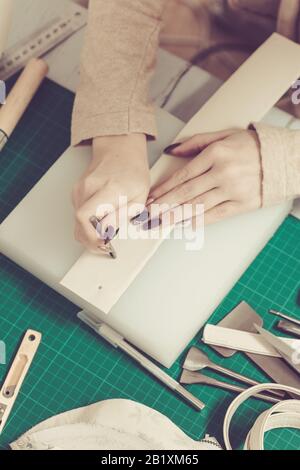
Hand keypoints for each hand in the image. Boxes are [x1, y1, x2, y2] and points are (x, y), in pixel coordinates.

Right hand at [72, 133, 149, 250]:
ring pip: (77, 221)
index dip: (91, 236)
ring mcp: (79, 189)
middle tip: (105, 244)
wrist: (119, 150)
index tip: (103, 244)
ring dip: (89, 232)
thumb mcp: (140, 196)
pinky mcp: (76, 192)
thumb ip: (122, 216)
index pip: (85, 216)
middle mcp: (88, 188)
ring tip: (105, 233)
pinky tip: (100, 222)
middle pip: (78, 223)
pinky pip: (79, 215)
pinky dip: (88, 223)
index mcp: (108, 188)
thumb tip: (107, 232)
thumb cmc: (132, 171)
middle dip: (90, 240)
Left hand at [146, 129, 261, 226]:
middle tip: (147, 214)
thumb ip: (195, 142)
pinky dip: (197, 221)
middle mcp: (222, 172)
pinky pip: (215, 216)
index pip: (182, 175)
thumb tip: (171, 150)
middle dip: (163, 205)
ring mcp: (233, 191)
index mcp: (216, 154)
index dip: (163, 188)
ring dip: (175, 215)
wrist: (283, 159)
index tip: (151, 197)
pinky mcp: (242, 205)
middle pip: (185, 193)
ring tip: (159, 222)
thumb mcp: (224, 135)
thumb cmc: (252, 146)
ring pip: (197, 206)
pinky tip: (183, 224)